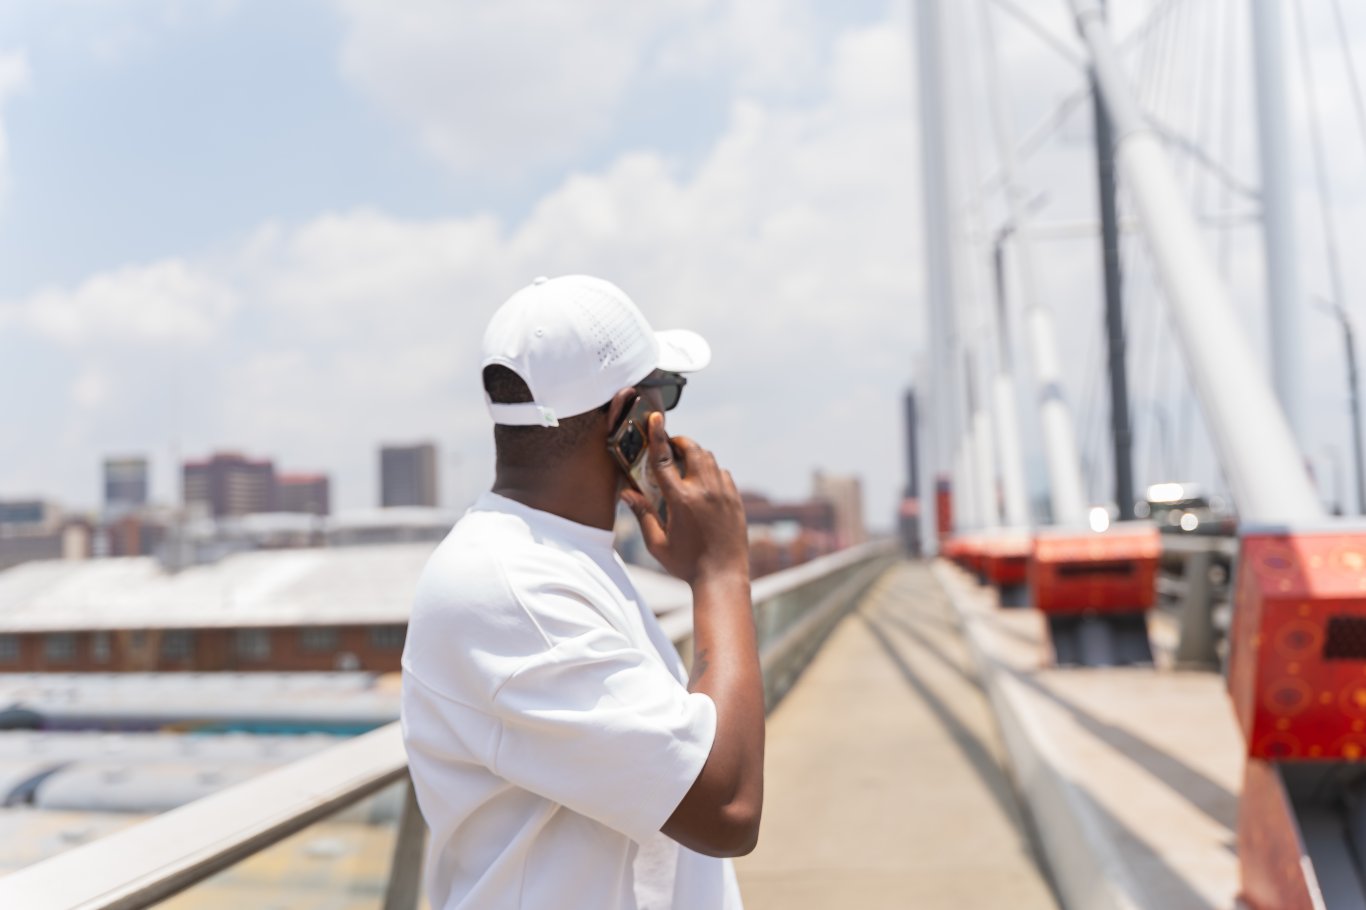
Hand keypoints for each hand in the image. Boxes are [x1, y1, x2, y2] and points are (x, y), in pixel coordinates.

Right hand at [622, 411, 748, 584]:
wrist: (723, 577)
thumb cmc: (686, 564)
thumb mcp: (658, 543)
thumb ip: (642, 515)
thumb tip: (627, 492)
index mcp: (680, 500)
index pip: (664, 459)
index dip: (657, 435)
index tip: (655, 419)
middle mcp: (704, 491)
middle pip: (691, 449)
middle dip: (679, 442)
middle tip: (669, 447)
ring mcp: (723, 494)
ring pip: (709, 458)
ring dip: (695, 454)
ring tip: (684, 464)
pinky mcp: (735, 500)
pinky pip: (723, 473)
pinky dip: (711, 470)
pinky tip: (703, 483)